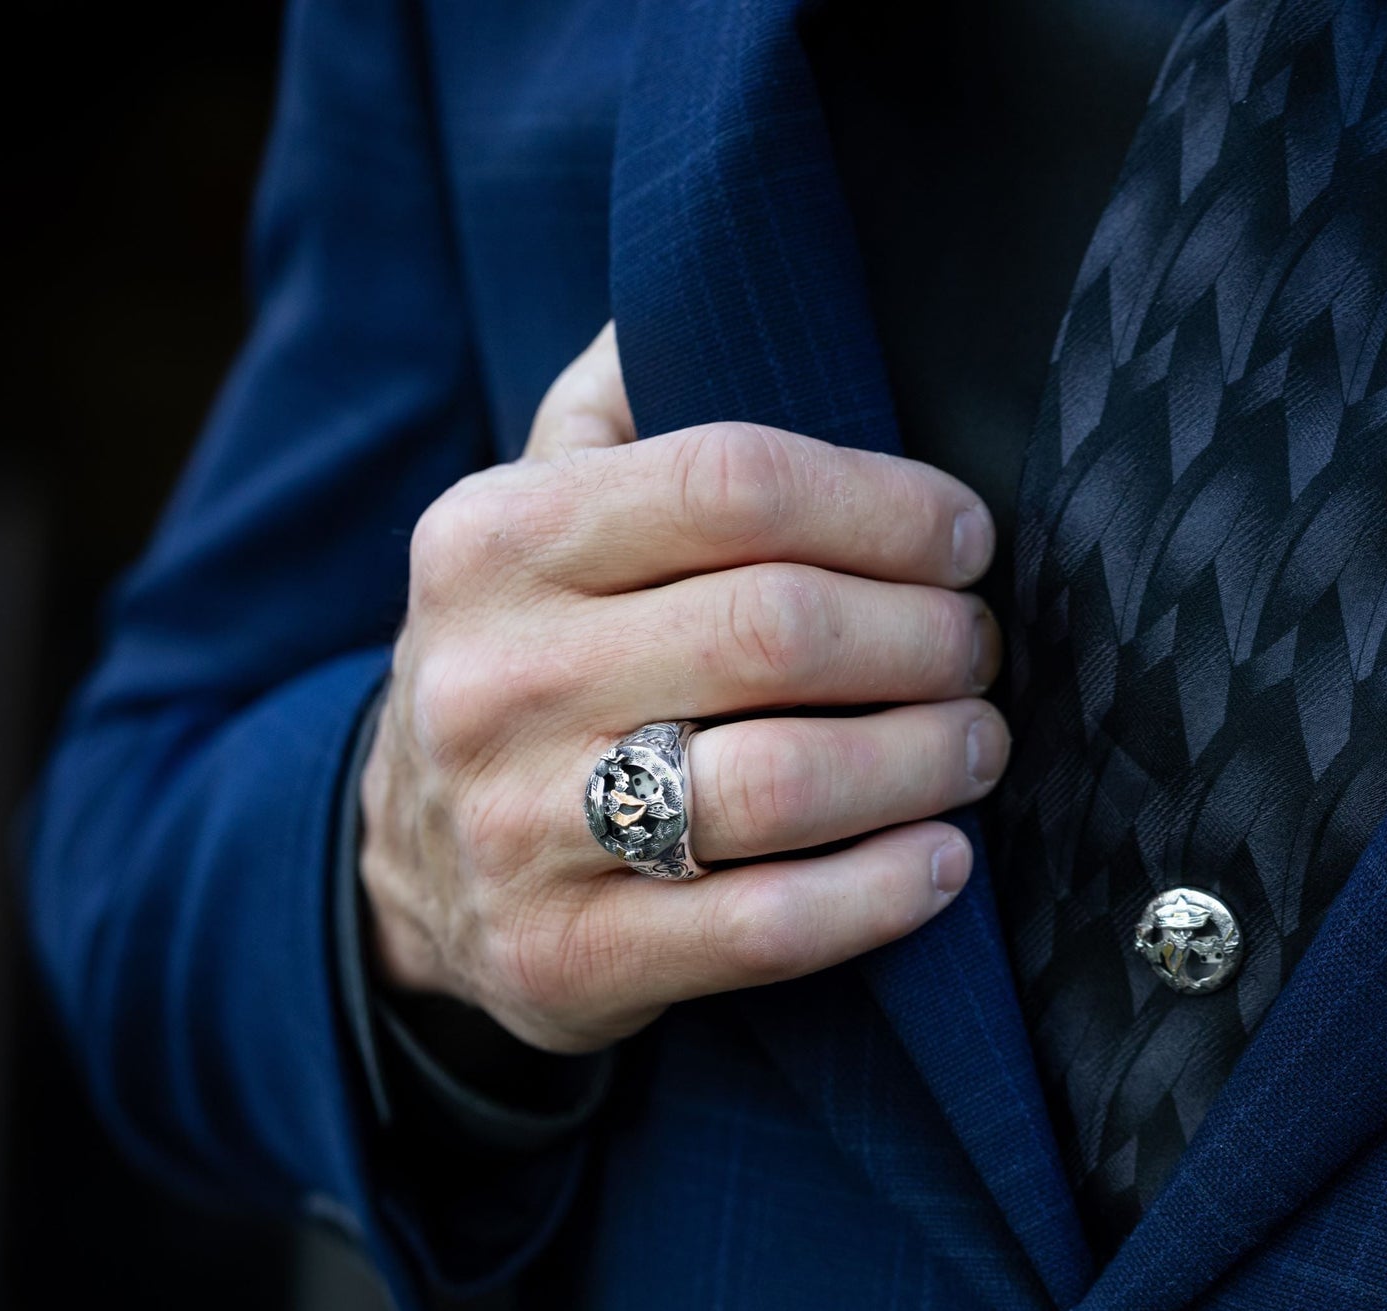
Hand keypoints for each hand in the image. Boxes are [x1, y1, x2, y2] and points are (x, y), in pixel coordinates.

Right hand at [360, 323, 1007, 1052]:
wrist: (407, 864)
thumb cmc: (521, 661)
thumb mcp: (525, 517)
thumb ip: (614, 410)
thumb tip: (724, 281)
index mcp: (492, 540)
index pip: (733, 482)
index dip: (887, 505)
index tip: (964, 538)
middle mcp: (492, 678)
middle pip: (778, 630)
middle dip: (928, 637)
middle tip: (979, 650)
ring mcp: (522, 828)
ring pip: (786, 781)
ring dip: (925, 758)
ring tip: (974, 745)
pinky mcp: (567, 954)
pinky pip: (767, 925)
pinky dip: (885, 893)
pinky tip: (939, 862)